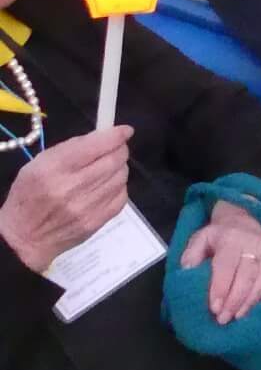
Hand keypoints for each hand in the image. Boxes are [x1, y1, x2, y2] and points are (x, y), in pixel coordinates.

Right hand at [0, 126, 131, 271]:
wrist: (25, 238)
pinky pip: (121, 197)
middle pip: (113, 161)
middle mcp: (72, 187)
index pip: (96, 145)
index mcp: (55, 168)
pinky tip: (108, 186)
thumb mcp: (39, 163)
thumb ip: (71, 147)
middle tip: (117, 149)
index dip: (116, 135)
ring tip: (109, 169)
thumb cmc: (30, 194)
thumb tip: (103, 136)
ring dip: (119, 168)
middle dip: (120, 150)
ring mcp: (86, 207)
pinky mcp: (95, 222)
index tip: (125, 131)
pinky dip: (119, 187)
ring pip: (120, 177)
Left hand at [180, 200, 260, 324]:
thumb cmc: (219, 237)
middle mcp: (254, 242)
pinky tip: (258, 306)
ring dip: (252, 300)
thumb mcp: (200, 239)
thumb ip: (192, 254)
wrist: (243, 221)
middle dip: (235, 300)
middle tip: (224, 319)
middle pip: (248, 275)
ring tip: (239, 316)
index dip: (221, 288)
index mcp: (231, 238)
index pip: (227, 265)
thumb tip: (188, 271)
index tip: (215, 309)